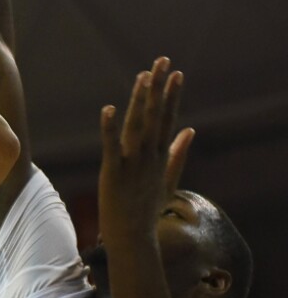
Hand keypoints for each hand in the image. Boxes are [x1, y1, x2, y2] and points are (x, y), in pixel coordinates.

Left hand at [98, 57, 194, 244]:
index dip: (171, 95)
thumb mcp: (167, 179)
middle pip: (155, 116)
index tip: (176, 73)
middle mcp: (148, 156)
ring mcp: (132, 164)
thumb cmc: (146, 209)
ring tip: (143, 76)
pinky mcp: (113, 172)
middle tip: (162, 60)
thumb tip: (190, 130)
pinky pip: (111, 146)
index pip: (167, 119)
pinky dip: (109, 128)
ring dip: (140, 100)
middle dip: (159, 87)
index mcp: (159, 156)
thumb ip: (178, 153)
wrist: (132, 237)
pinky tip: (108, 109)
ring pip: (137, 126)